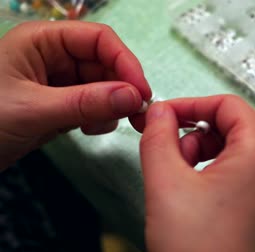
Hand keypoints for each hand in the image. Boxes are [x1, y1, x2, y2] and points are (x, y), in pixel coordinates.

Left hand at [0, 21, 151, 170]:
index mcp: (42, 41)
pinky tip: (90, 130)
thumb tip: (135, 97)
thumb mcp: (34, 110)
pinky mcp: (61, 106)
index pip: (98, 39)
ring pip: (103, 87)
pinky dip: (100, 118)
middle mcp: (53, 57)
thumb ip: (86, 103)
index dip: (125, 62)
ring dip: (113, 105)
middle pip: (104, 64)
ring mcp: (58, 83)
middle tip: (139, 115)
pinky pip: (93, 106)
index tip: (142, 92)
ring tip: (108, 125)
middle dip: (122, 88)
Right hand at [139, 95, 254, 251]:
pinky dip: (216, 174)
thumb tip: (160, 111)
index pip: (227, 105)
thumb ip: (159, 136)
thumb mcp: (166, 182)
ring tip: (178, 180)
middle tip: (166, 154)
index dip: (190, 104)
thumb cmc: (197, 251)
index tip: (162, 116)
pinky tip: (195, 196)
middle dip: (194, 133)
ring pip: (237, 152)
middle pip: (234, 127)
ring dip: (203, 154)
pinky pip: (244, 176)